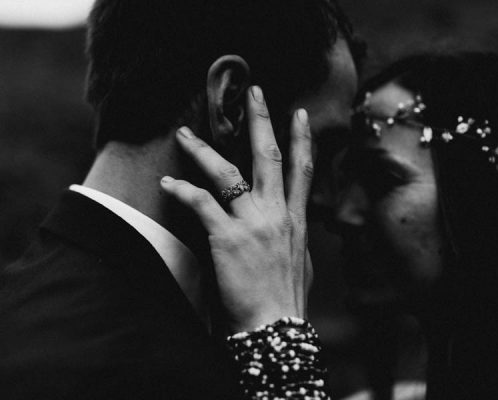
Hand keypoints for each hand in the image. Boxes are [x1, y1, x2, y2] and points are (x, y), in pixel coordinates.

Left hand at [161, 86, 313, 332]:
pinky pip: (201, 203)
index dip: (303, 139)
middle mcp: (277, 214)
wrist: (276, 328)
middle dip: (262, 120)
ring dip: (204, 150)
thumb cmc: (286, 299)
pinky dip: (182, 189)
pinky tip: (169, 182)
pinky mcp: (227, 237)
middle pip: (270, 157)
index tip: (299, 114)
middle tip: (255, 92)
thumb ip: (293, 237)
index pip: (303, 170)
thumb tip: (290, 226)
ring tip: (184, 133)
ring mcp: (253, 224)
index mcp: (296, 220)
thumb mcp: (300, 262)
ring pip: (229, 173)